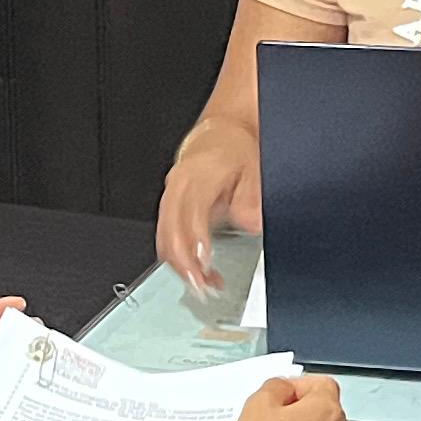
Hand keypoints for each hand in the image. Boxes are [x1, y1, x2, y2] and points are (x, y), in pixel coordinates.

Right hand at [156, 119, 265, 292]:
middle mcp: (178, 186)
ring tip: (203, 285)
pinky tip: (196, 270)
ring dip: (181, 266)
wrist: (221, 132)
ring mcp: (170, 196)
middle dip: (185, 265)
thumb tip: (250, 225)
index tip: (205, 265)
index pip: (191, 216)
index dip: (196, 244)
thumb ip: (252, 200)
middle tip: (203, 288)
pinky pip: (166, 236)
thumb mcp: (255, 170)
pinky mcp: (169, 206)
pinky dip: (178, 257)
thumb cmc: (236, 149)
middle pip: (171, 233)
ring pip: (165, 239)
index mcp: (197, 175)